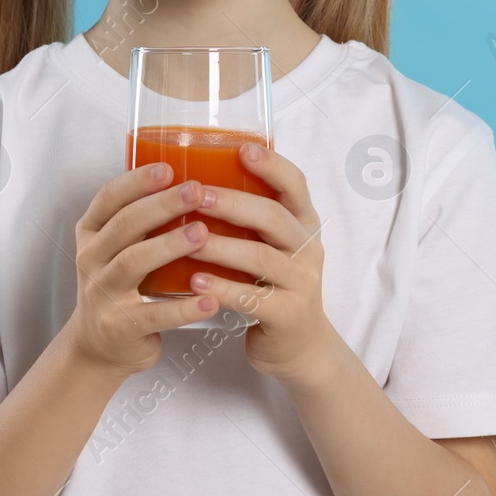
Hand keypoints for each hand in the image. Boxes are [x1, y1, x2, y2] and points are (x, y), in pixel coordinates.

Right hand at [64, 162, 222, 378]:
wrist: (98, 347)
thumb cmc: (120, 287)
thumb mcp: (116, 250)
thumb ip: (141, 222)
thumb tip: (195, 181)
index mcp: (92, 233)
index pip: (108, 198)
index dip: (137, 181)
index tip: (167, 168)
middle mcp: (92, 260)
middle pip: (124, 225)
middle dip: (160, 205)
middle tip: (195, 191)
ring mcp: (103, 294)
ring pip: (134, 263)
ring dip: (169, 245)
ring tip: (203, 233)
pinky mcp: (120, 326)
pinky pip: (153, 314)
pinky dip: (183, 307)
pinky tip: (210, 299)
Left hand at [185, 142, 338, 381]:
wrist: (299, 347)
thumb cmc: (274, 286)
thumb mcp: (273, 246)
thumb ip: (251, 218)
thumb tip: (198, 176)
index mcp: (303, 224)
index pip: (295, 185)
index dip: (272, 166)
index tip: (242, 149)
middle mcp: (308, 249)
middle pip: (273, 217)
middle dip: (234, 203)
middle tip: (197, 194)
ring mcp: (301, 283)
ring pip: (260, 258)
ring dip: (221, 246)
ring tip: (188, 239)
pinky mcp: (288, 315)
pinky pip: (252, 299)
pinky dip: (222, 288)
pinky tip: (194, 282)